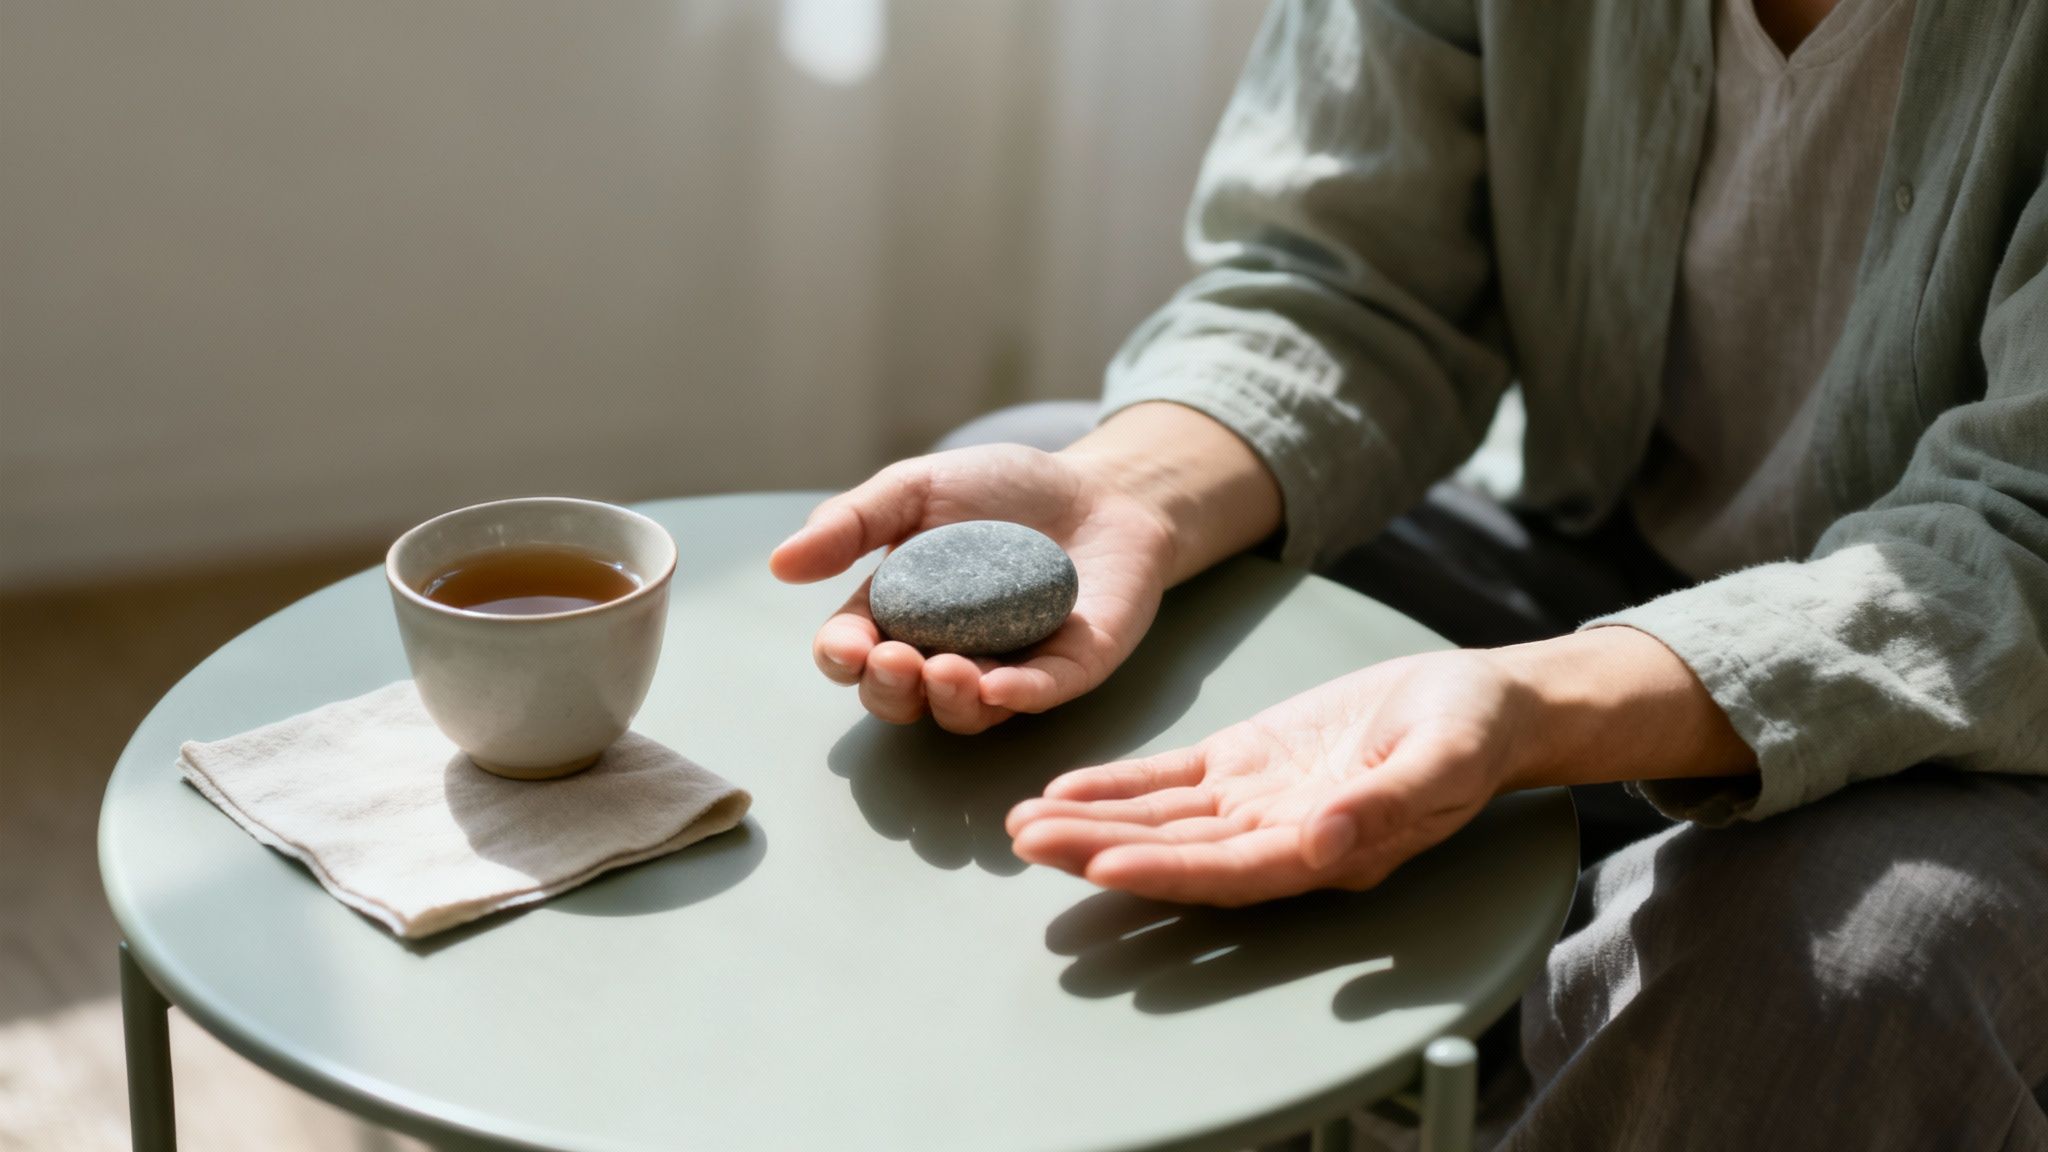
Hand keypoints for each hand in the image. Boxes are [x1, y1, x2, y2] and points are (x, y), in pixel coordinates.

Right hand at [769, 444, 1177, 733]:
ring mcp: (1007, 668)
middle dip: (890, 690)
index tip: (849, 644)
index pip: (855, 653)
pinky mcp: (1068, 671)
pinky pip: (1038, 696)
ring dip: (948, 701)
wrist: (1102, 486)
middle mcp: (945, 653)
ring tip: (948, 671)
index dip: (843, 658)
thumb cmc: (1003, 489)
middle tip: (899, 661)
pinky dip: (1017, 696)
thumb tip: (781, 562)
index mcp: (899, 613)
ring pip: (964, 713)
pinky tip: (1002, 686)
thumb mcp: (918, 488)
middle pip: (900, 698)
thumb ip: (854, 521)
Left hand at [1004, 649, 1530, 904]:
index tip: (1102, 866)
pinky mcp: (1245, 762)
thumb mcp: (1445, 760)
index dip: (1166, 872)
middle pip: (1175, 852)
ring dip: (1091, 823)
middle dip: (1098, 848)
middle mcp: (1278, 839)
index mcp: (1326, 851)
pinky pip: (1171, 779)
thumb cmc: (1472, 734)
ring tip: (1022, 822)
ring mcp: (1256, 802)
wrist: (1482, 703)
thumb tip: (1326, 841)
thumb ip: (1390, 804)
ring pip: (1160, 820)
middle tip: (1026, 840)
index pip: (1231, 871)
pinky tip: (1063, 787)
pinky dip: (1118, 784)